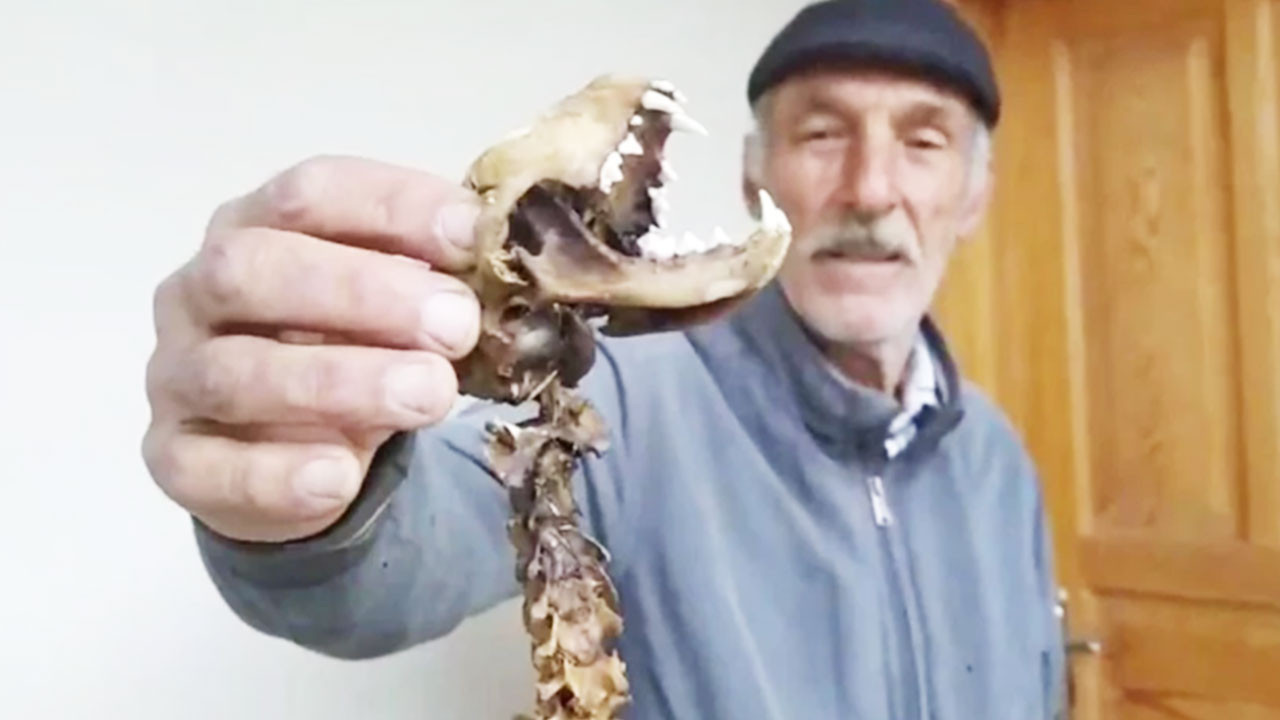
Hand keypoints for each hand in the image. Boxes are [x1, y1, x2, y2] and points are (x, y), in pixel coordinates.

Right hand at [143, 155, 481, 542]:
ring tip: (430, 395)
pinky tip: (340, 477)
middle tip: (456, 325)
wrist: (295, 455)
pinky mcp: (177, 459)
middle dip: (362, 292)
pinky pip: (211, 468)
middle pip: (255, 269)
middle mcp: (199, 292)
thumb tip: (497, 259)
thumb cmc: (351, 350)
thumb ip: (431, 280)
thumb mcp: (393, 308)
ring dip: (338, 382)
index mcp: (256, 227)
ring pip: (234, 371)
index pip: (310, 194)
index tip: (470, 236)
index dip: (391, 208)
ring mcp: (177, 376)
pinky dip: (278, 474)